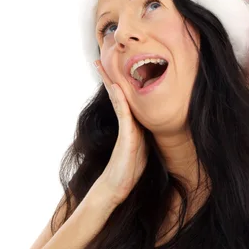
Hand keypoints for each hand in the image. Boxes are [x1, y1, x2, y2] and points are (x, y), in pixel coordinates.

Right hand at [94, 60, 147, 203]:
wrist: (116, 188)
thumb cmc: (128, 171)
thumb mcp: (141, 148)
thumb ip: (142, 134)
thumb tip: (149, 125)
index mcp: (131, 124)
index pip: (124, 99)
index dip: (119, 83)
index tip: (114, 68)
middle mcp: (126, 124)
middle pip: (117, 96)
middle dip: (109, 78)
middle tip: (100, 60)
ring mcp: (124, 130)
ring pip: (118, 101)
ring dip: (111, 83)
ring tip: (102, 67)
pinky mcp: (126, 138)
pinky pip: (124, 115)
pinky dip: (121, 101)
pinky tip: (117, 89)